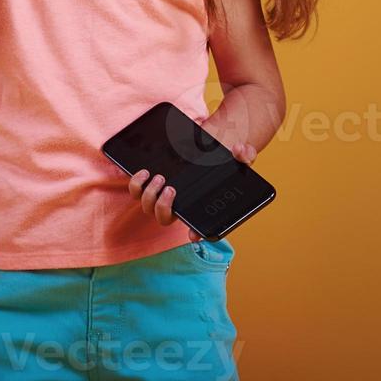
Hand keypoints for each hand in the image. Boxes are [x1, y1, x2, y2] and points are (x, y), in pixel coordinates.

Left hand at [127, 139, 258, 241]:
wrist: (204, 145)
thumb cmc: (222, 158)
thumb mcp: (239, 156)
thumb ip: (245, 155)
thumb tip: (240, 151)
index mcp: (200, 207)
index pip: (200, 228)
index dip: (196, 234)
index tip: (192, 235)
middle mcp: (179, 206)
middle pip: (164, 219)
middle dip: (163, 207)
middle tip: (170, 188)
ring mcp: (162, 196)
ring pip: (148, 207)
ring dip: (149, 195)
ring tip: (158, 177)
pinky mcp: (151, 182)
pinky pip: (137, 190)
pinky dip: (136, 183)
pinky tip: (144, 171)